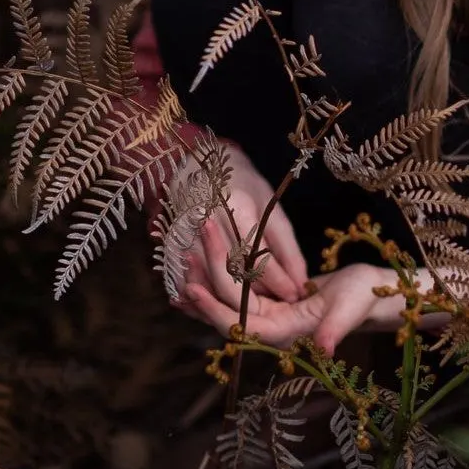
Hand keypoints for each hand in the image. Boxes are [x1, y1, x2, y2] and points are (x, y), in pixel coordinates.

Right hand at [174, 142, 308, 311]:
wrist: (193, 161)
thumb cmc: (238, 180)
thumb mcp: (268, 203)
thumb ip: (285, 244)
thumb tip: (301, 280)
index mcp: (236, 207)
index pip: (260, 256)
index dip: (280, 281)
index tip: (297, 294)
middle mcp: (206, 223)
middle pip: (235, 274)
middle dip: (260, 295)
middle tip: (279, 305)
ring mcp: (183, 236)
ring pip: (211, 283)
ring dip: (235, 300)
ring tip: (257, 306)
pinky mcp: (168, 247)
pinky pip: (187, 283)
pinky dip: (205, 298)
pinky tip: (222, 304)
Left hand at [179, 263, 400, 353]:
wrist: (370, 294)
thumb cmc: (363, 299)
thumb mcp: (350, 309)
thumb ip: (335, 330)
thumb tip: (325, 349)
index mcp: (283, 334)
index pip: (239, 324)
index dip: (214, 308)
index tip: (192, 286)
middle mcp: (269, 328)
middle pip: (226, 309)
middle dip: (206, 282)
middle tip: (188, 250)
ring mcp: (268, 315)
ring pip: (227, 300)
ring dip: (206, 279)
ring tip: (184, 256)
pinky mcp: (270, 300)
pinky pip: (237, 290)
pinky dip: (218, 278)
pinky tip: (201, 263)